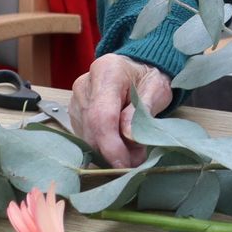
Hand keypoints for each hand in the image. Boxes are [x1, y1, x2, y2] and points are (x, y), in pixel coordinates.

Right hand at [66, 53, 172, 167]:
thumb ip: (142, 111)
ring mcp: (76, 99)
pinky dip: (102, 146)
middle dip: (113, 151)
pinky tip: (119, 143)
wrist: (137, 67)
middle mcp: (85, 85)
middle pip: (91, 129)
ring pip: (86, 136)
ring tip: (133, 149)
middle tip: (137, 159)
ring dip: (108, 151)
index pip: (102, 116)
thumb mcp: (157, 89)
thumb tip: (128, 136)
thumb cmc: (148, 76)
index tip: (124, 164)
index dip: (111, 145)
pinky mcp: (75, 112)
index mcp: (107, 72)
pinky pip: (85, 136)